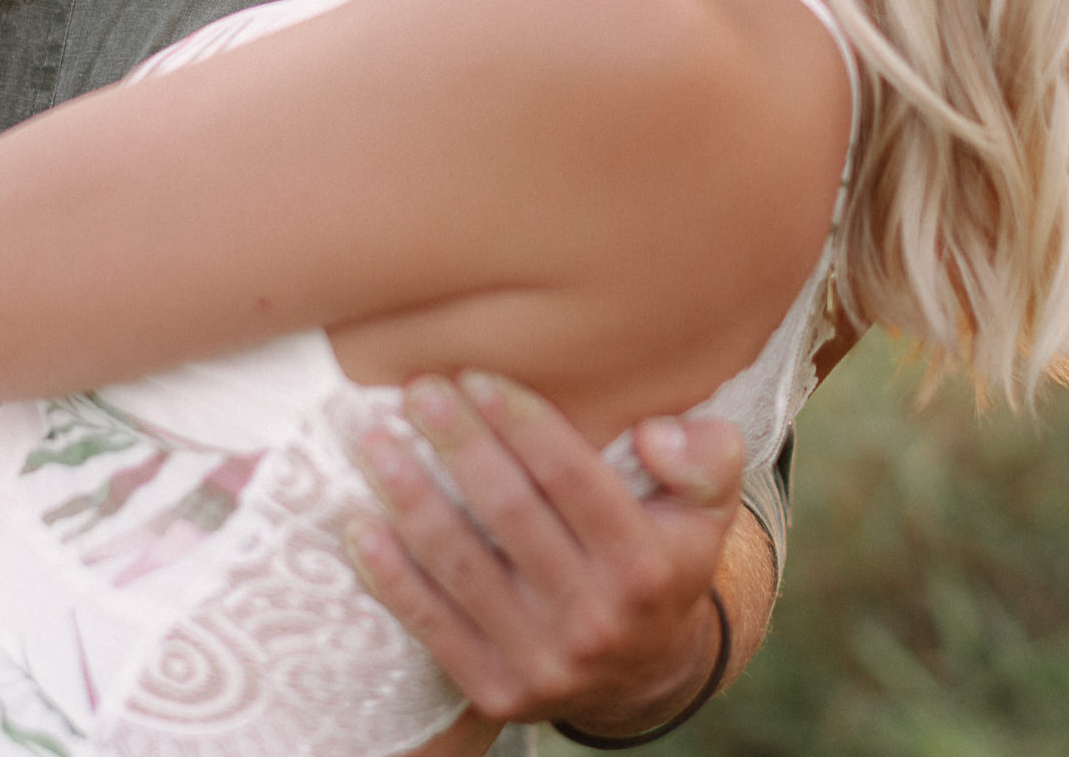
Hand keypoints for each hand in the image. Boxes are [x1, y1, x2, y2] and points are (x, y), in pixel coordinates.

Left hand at [345, 373, 744, 734]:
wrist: (644, 669)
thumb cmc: (663, 550)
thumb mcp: (708, 504)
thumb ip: (706, 455)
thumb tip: (655, 432)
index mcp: (647, 566)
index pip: (572, 479)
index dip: (520, 421)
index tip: (474, 376)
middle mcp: (597, 620)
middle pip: (509, 513)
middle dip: (458, 443)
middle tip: (417, 392)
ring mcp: (544, 663)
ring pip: (462, 567)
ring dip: (410, 498)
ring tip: (375, 443)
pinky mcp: (497, 692)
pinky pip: (432, 626)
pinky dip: (390, 576)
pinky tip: (360, 524)